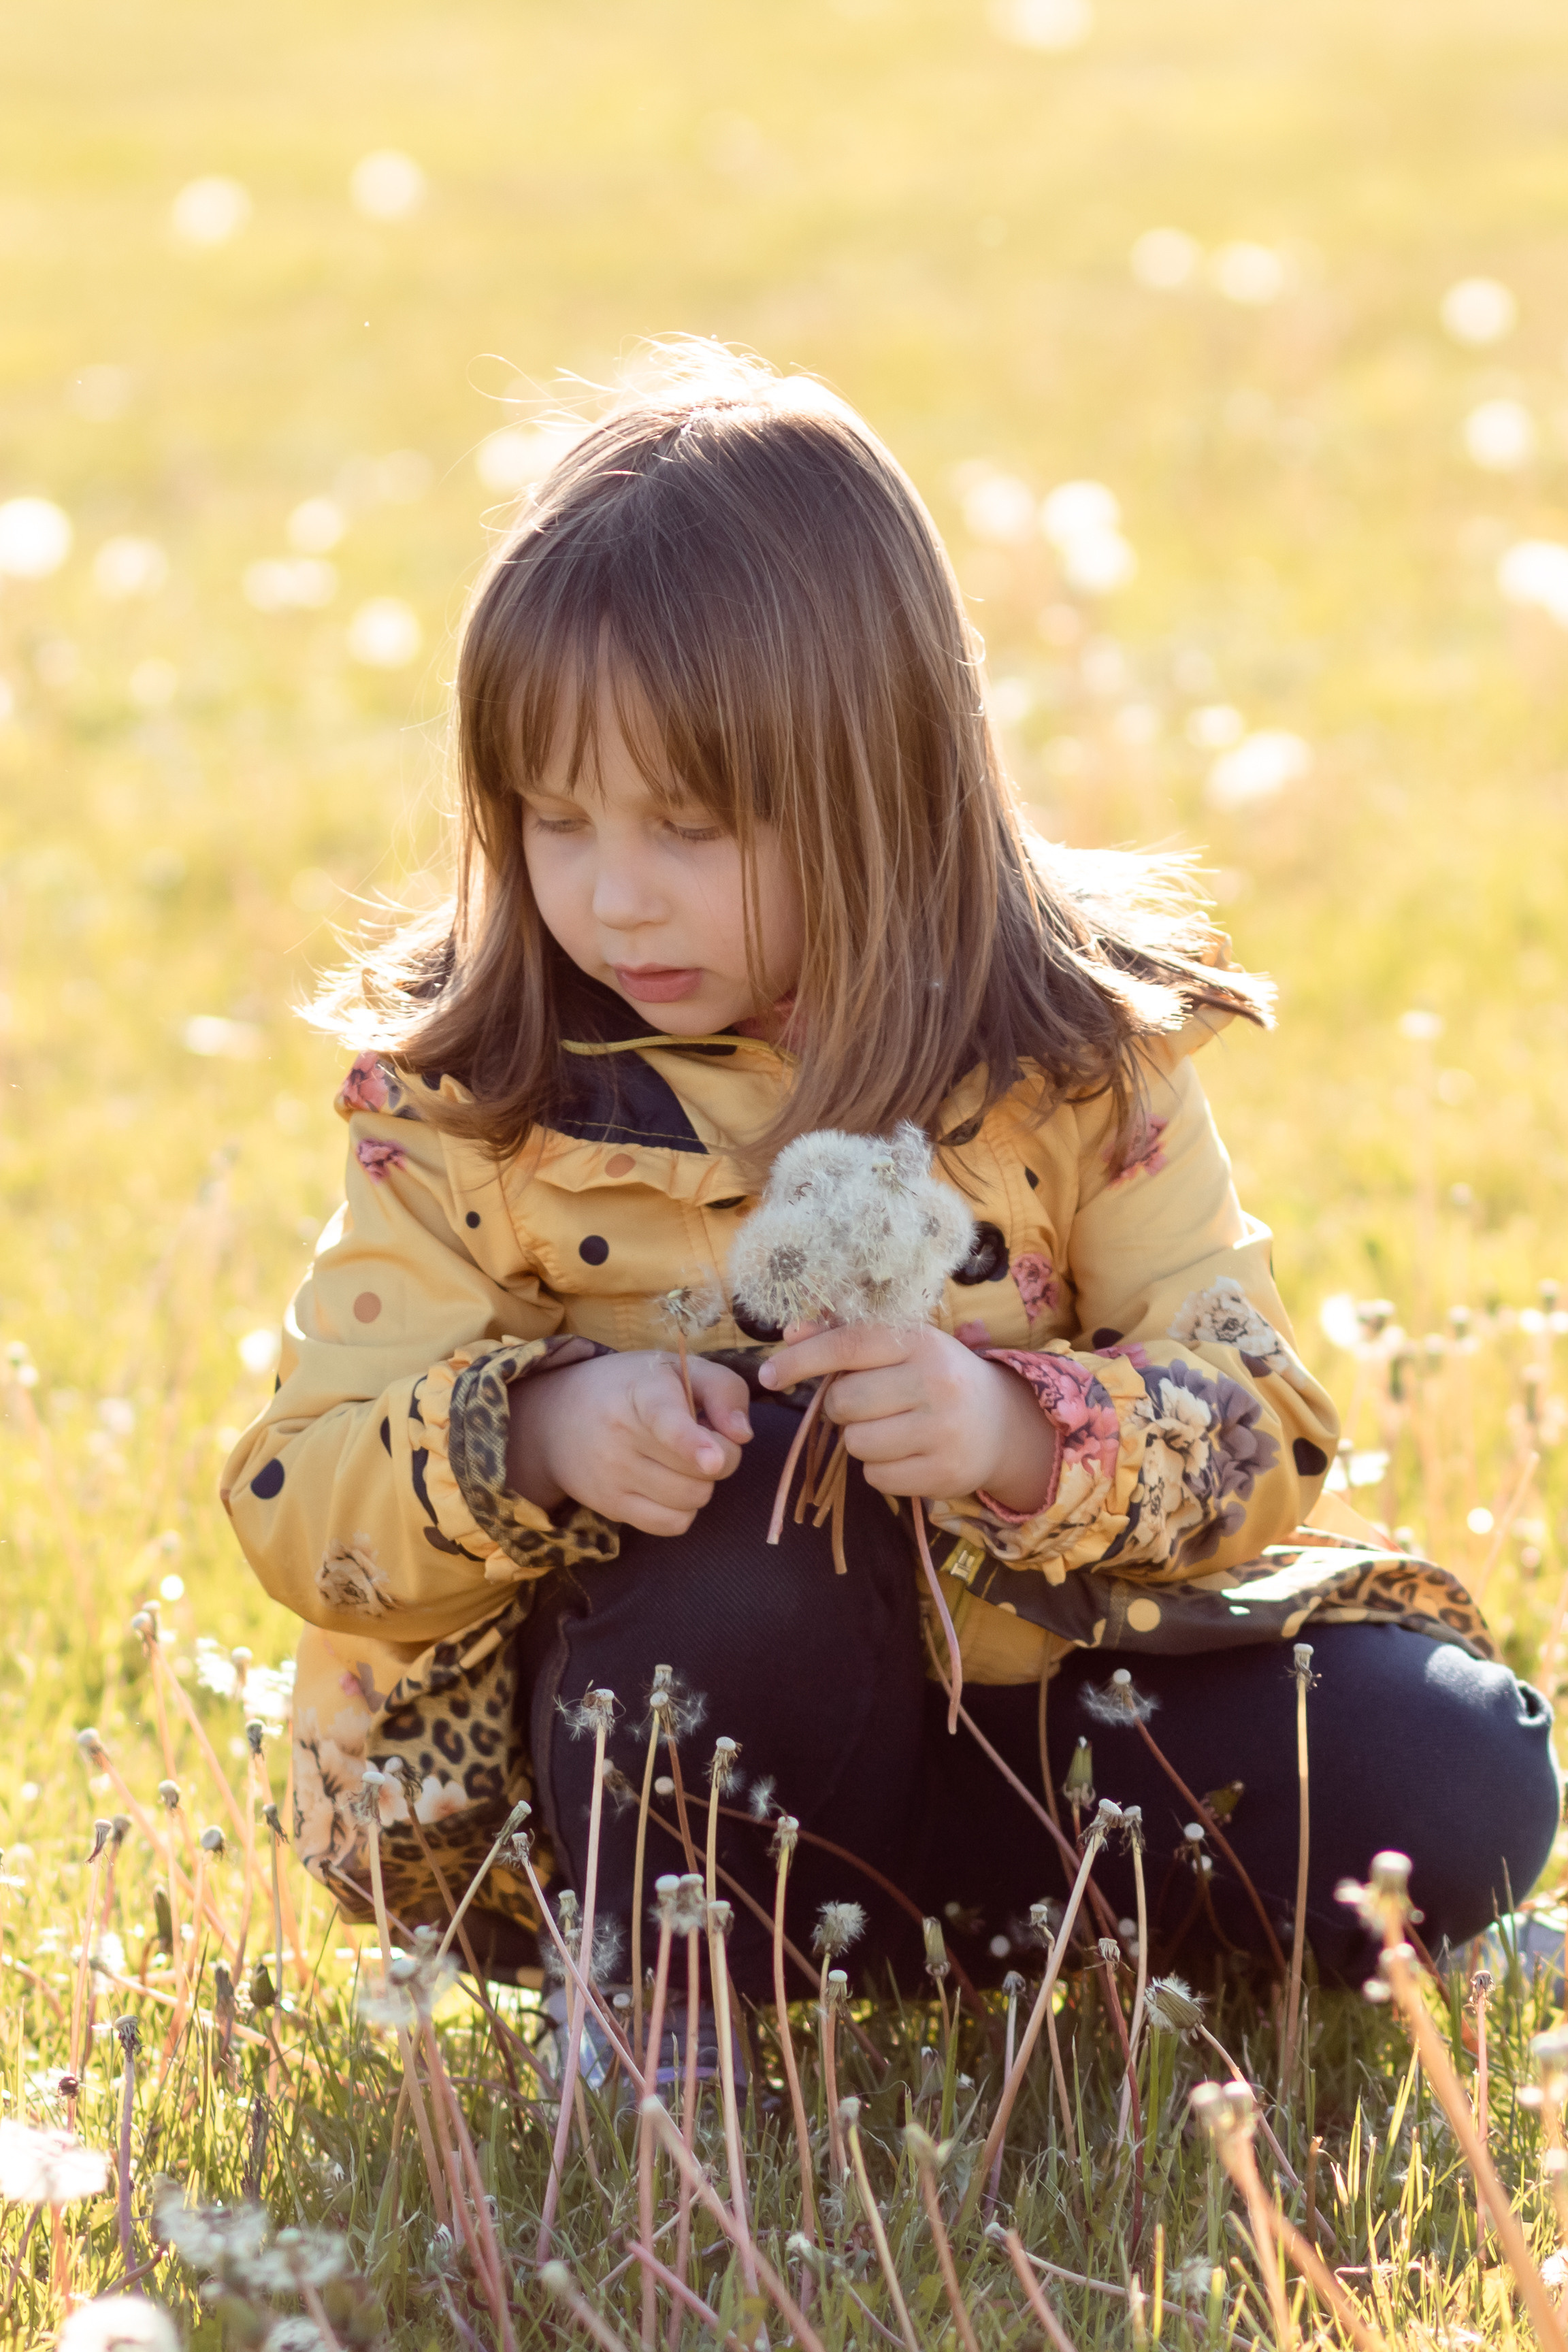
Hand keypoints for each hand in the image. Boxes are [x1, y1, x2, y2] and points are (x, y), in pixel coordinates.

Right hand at [506, 1351, 752, 1536]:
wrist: (558, 1418)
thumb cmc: (634, 1388)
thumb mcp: (679, 1369)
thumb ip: (723, 1389)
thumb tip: (742, 1435)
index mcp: (642, 1392)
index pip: (666, 1420)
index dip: (692, 1441)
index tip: (712, 1459)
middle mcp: (621, 1436)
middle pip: (703, 1470)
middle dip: (720, 1456)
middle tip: (702, 1436)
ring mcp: (613, 1476)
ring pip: (693, 1499)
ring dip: (702, 1482)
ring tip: (680, 1458)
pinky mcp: (611, 1507)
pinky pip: (674, 1524)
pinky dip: (684, 1508)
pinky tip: (669, 1483)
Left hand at [759, 1322, 1056, 1511]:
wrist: (1004, 1425)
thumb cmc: (939, 1377)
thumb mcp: (903, 1348)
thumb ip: (846, 1338)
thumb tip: (790, 1334)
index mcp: (922, 1341)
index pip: (847, 1346)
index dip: (801, 1360)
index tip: (768, 1374)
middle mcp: (936, 1382)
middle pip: (845, 1401)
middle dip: (840, 1407)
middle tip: (865, 1404)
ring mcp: (942, 1431)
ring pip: (856, 1443)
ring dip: (859, 1439)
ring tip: (890, 1429)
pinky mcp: (943, 1474)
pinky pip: (876, 1477)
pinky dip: (879, 1469)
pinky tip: (905, 1454)